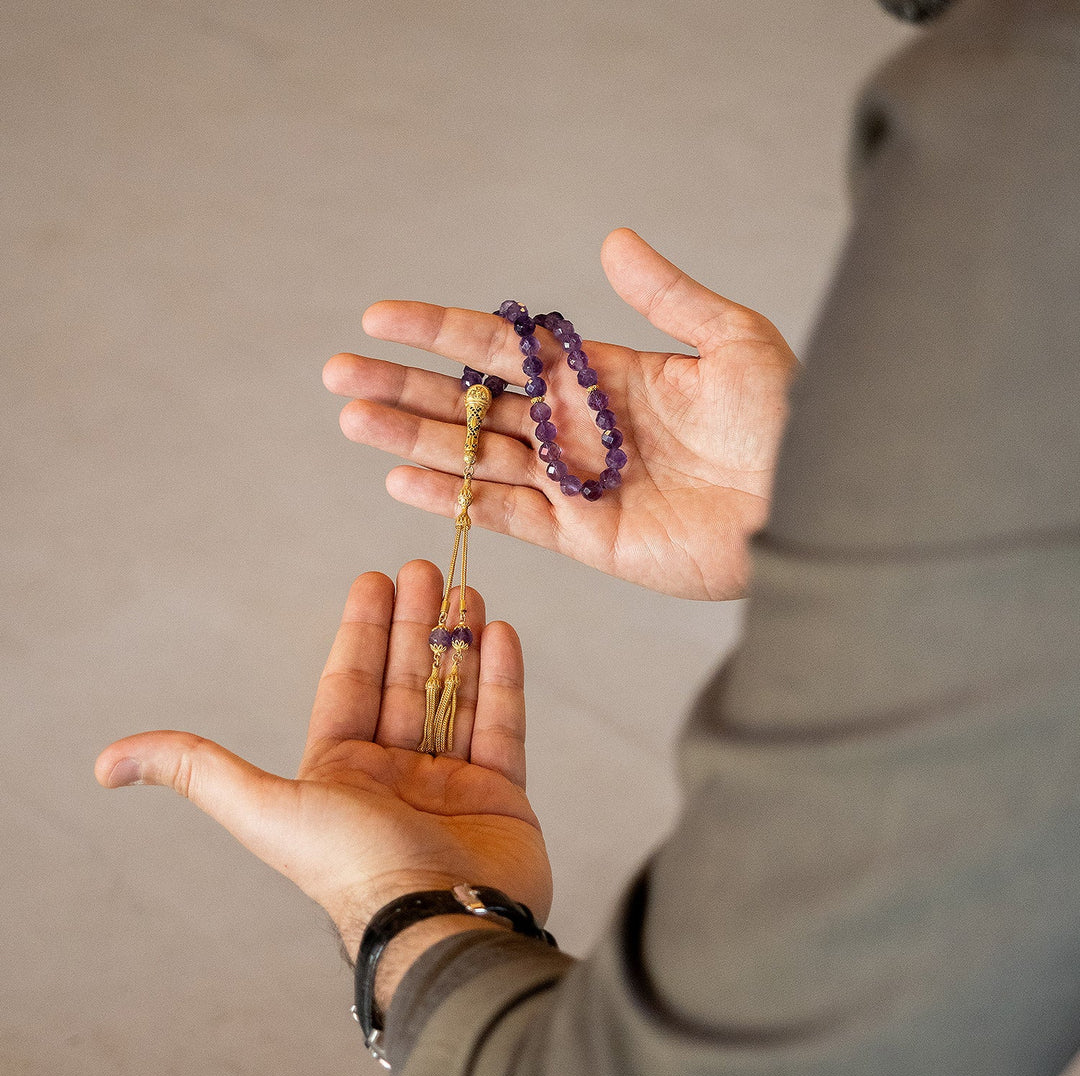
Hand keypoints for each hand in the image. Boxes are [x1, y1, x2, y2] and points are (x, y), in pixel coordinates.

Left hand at [94, 561, 551, 962]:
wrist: (441, 922)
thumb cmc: (353, 867)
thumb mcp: (266, 810)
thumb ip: (200, 771)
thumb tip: (105, 763)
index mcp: (343, 770)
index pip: (352, 683)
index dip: (362, 630)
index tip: (374, 580)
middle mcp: (396, 772)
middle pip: (406, 679)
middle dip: (414, 622)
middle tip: (425, 568)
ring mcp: (451, 781)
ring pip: (456, 694)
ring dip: (460, 639)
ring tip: (467, 589)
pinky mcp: (502, 792)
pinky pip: (503, 723)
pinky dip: (502, 678)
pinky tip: (500, 631)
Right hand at [325, 228, 798, 600]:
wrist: (814, 504)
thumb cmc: (787, 419)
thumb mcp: (731, 340)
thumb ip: (666, 297)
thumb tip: (612, 242)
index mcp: (605, 376)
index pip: (506, 348)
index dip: (443, 331)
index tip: (382, 316)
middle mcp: (580, 429)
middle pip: (475, 403)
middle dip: (407, 386)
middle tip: (339, 371)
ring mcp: (578, 484)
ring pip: (477, 456)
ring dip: (413, 438)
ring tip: (352, 418)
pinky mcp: (587, 536)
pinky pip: (508, 514)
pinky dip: (457, 497)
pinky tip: (404, 479)